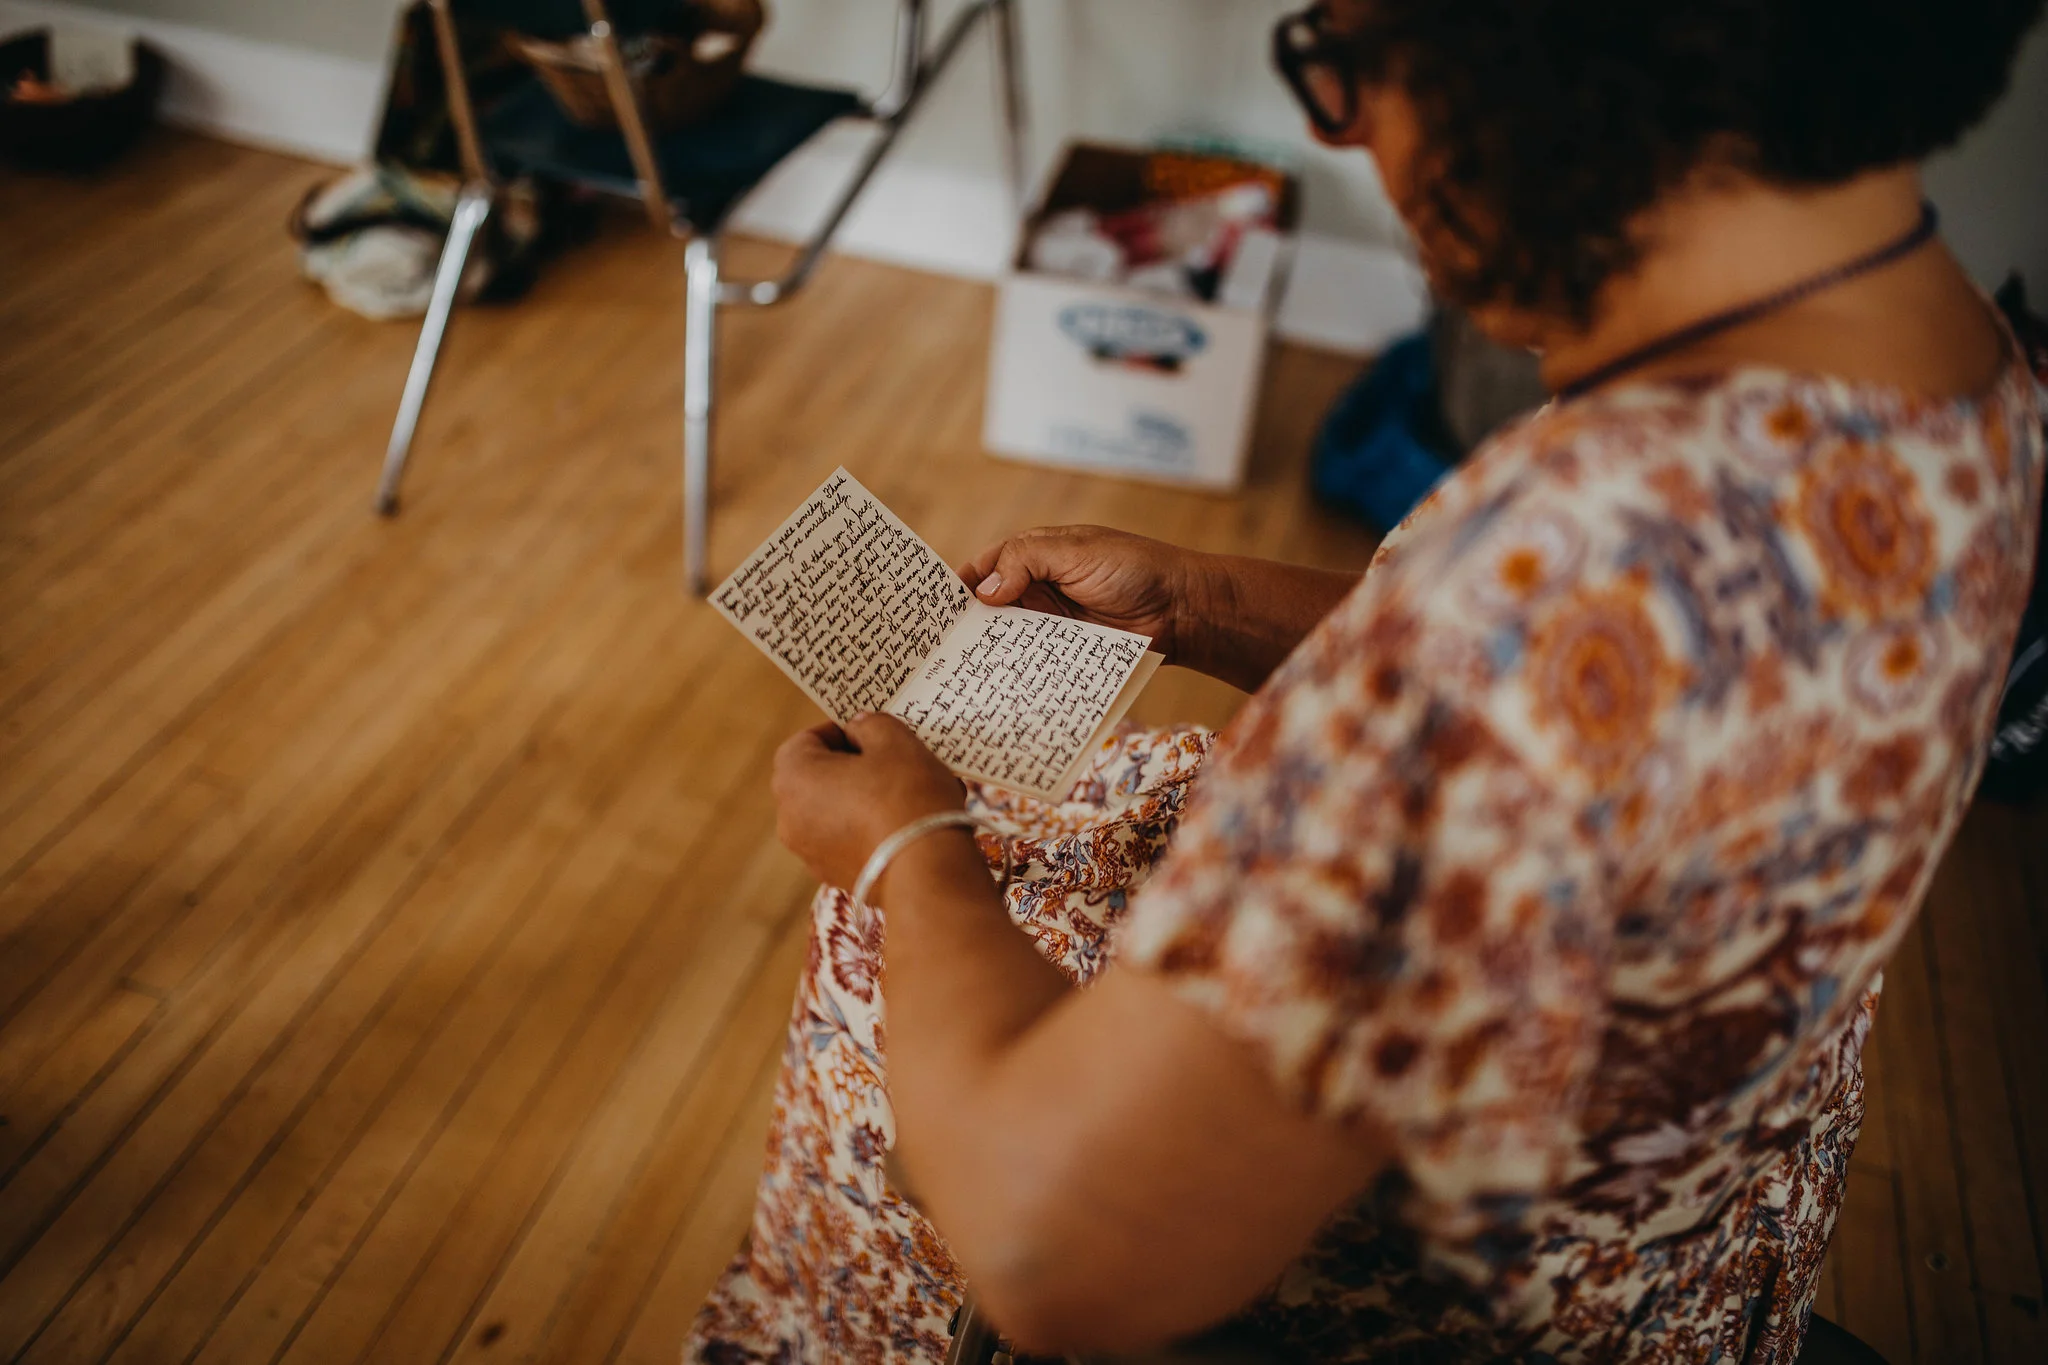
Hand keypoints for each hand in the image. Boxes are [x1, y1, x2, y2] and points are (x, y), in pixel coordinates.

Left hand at [771, 712, 965, 892]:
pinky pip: (849, 839)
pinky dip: (871, 829)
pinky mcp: (835, 876)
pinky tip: (907, 826)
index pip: (808, 739)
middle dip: (856, 767)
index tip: (875, 735)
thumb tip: (860, 729)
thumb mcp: (894, 741)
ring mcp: (810, 852)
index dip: (843, 731)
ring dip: (866, 798)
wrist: (926, 872)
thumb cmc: (906, 797)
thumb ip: (871, 724)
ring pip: (837, 810)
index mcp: (793, 777)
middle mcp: (789, 818)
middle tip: (895, 762)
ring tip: (910, 796)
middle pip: (821, 777)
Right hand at [958, 526, 1210, 666]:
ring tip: (955, 673)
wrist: (1182, 610)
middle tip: (935, 649)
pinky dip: (1016, 673)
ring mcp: (1052, 625)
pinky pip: (1034, 664)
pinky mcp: (1067, 655)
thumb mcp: (1075, 551)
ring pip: (1008, 639)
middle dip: (965, 624)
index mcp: (1036, 556)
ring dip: (987, 653)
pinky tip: (995, 686)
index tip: (931, 608)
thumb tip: (982, 590)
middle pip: (989, 608)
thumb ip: (1026, 560)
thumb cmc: (1133, 568)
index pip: (985, 566)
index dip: (958, 583)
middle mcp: (1038, 590)